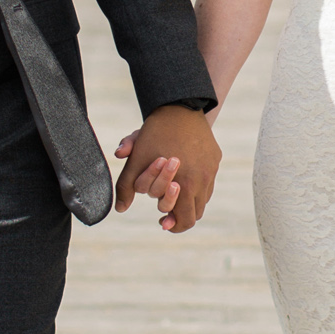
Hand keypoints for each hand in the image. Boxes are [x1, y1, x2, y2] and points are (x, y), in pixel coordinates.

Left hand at [113, 105, 220, 232]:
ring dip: (189, 202)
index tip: (162, 222)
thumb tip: (119, 209)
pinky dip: (197, 187)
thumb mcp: (136, 160)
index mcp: (185, 184)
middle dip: (181, 217)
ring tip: (173, 196)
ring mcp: (211, 169)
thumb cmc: (154, 135)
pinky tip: (183, 179)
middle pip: (196, 214)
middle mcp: (202, 180)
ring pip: (203, 199)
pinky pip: (209, 182)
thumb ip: (126, 186)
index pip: (186, 220)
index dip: (174, 226)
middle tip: (166, 217)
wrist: (178, 107)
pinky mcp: (215, 159)